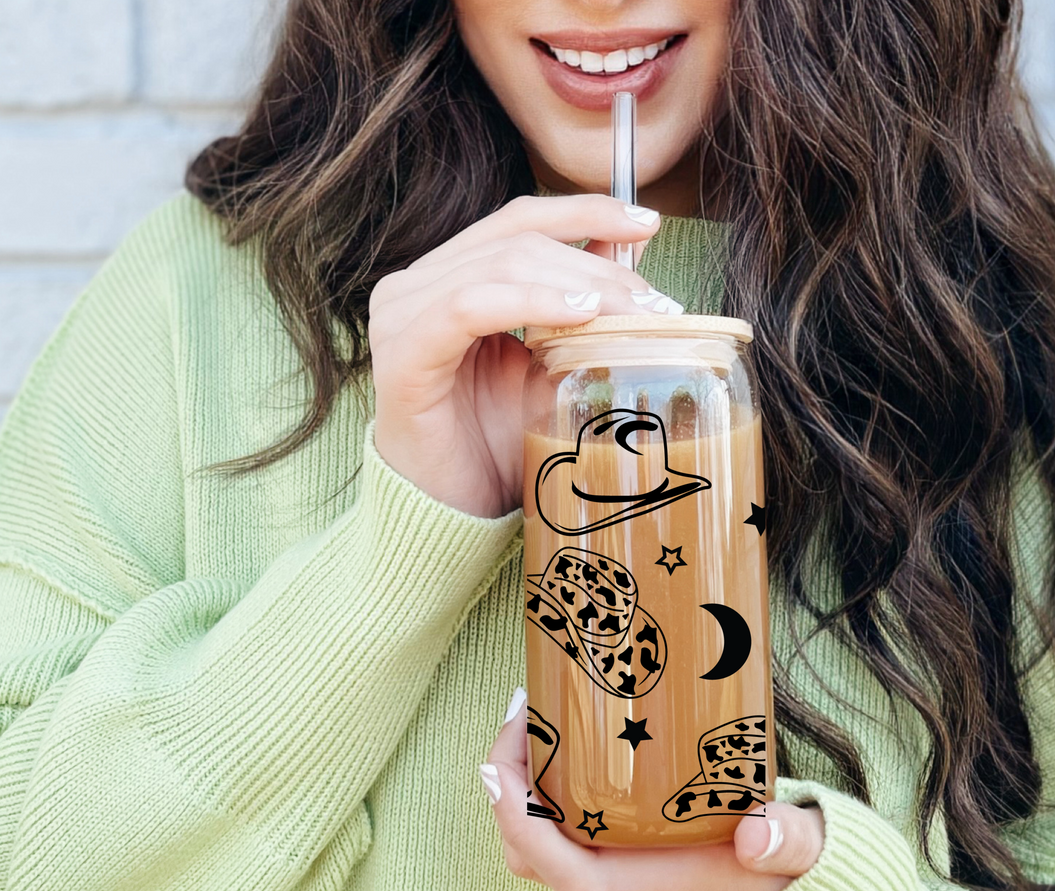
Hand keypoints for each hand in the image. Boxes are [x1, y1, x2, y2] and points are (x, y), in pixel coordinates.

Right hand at [368, 195, 674, 518]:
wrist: (449, 514)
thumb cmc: (493, 445)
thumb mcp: (549, 365)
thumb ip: (577, 309)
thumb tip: (631, 257)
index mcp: (445, 279)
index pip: (517, 220)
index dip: (584, 211)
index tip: (646, 223)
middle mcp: (414, 286)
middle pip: (516, 239)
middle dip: (594, 263)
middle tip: (653, 300)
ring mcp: (401, 316)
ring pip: (500, 265)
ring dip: (576, 283)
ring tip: (629, 312)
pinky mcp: (402, 355)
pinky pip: (468, 307)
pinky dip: (530, 302)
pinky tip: (578, 317)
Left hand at [479, 690, 825, 890]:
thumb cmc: (791, 885)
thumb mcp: (802, 855)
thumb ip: (790, 843)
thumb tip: (758, 834)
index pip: (562, 871)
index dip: (519, 821)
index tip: (503, 761)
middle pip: (533, 853)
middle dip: (511, 786)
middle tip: (528, 711)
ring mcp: (618, 881)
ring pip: (546, 841)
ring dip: (531, 784)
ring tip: (547, 716)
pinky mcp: (623, 864)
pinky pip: (570, 830)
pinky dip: (558, 789)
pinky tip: (578, 740)